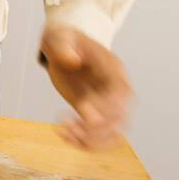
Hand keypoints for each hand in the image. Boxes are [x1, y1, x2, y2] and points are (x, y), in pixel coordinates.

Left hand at [40, 24, 133, 149]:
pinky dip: (85, 142)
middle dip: (95, 128)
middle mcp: (116, 90)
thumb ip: (63, 47)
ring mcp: (107, 104)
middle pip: (119, 118)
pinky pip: (99, 135)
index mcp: (113, 70)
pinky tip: (64, 133)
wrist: (63, 45)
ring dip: (91, 140)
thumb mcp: (59, 38)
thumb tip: (72, 62)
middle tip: (66, 126)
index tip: (82, 110)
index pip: (119, 94)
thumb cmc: (63, 39)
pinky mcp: (94, 113)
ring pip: (113, 132)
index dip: (106, 106)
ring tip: (63, 132)